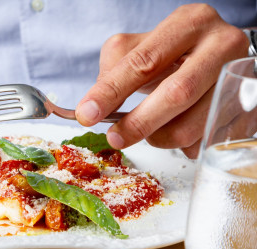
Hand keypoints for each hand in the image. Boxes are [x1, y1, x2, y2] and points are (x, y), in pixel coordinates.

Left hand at [75, 3, 248, 157]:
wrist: (222, 55)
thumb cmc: (175, 54)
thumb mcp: (141, 49)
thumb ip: (114, 71)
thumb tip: (94, 106)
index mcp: (189, 23)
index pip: (144, 60)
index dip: (112, 90)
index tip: (87, 114)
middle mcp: (221, 45)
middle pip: (176, 92)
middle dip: (139, 123)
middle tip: (115, 138)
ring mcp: (240, 77)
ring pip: (194, 124)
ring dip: (161, 138)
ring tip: (151, 133)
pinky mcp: (248, 107)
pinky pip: (208, 139)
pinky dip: (185, 145)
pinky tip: (179, 132)